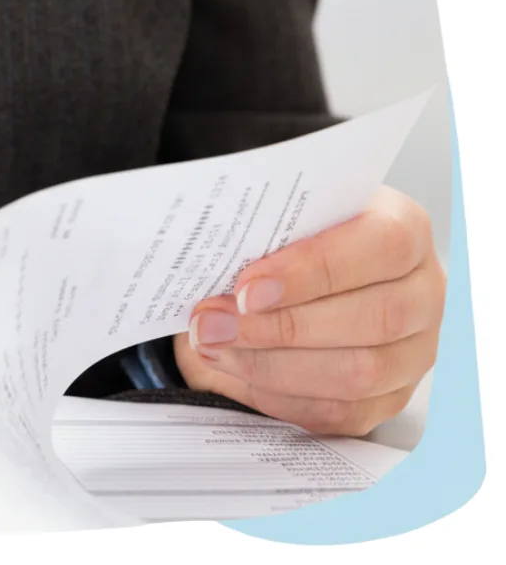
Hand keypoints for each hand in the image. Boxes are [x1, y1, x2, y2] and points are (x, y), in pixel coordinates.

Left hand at [173, 186, 444, 435]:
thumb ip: (259, 230)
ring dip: (270, 364)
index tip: (247, 287)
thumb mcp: (275, 218)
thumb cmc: (283, 241)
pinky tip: (233, 370)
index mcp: (405, 229)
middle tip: (212, 323)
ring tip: (213, 345)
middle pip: (374, 318)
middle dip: (280, 327)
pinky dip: (277, 394)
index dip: (315, 270)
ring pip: (358, 373)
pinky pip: (339, 411)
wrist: (286, 277)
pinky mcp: (388, 397)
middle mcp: (422, 292)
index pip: (384, 245)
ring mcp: (413, 352)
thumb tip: (207, 258)